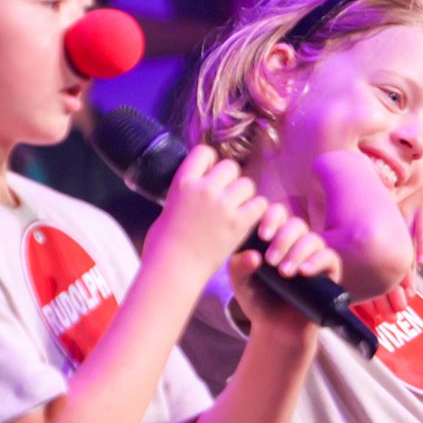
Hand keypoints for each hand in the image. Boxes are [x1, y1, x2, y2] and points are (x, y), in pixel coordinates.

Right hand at [143, 145, 265, 275]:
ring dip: (244, 196)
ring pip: (247, 184)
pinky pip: (259, 204)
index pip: (204, 152)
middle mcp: (204, 189)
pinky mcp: (238, 223)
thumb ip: (185, 193)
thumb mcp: (168, 207)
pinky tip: (246, 221)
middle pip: (231, 167)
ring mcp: (222, 205)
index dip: (210, 163)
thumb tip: (195, 186)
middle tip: (226, 197)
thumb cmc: (163, 245)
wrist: (173, 270)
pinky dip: (256, 212)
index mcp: (183, 182)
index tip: (210, 176)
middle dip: (230, 180)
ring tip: (236, 211)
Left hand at [227, 216, 337, 340]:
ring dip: (297, 252)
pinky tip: (304, 272)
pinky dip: (316, 261)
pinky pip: (328, 256)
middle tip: (270, 260)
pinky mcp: (328, 270)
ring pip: (312, 239)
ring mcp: (313, 255)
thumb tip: (252, 256)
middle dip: (283, 239)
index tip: (262, 235)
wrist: (276, 329)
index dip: (270, 218)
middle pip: (295, 223)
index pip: (276, 213)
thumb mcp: (240, 284)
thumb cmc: (257, 300)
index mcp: (273, 236)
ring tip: (283, 273)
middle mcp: (295, 241)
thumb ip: (238, 268)